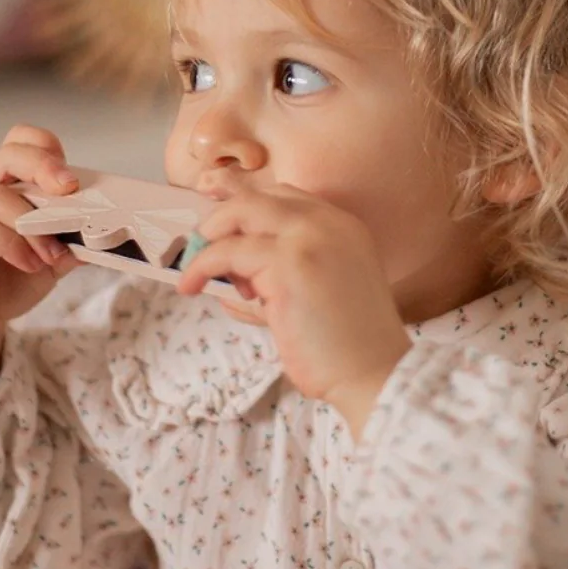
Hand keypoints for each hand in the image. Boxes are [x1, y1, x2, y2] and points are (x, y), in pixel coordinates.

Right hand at [0, 125, 82, 362]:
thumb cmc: (3, 284)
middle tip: (70, 191)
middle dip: (45, 168)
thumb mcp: (50, 260)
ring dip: (34, 224)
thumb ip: (72, 241)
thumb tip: (105, 231)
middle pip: (9, 155)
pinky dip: (11, 244)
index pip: (21, 143)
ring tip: (52, 254)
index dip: (49, 154)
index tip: (75, 181)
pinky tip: (29, 263)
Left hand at [175, 184, 411, 438]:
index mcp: (342, 226)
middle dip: (220, 215)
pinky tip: (193, 287)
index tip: (220, 224)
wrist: (374, 372)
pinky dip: (203, 267)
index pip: (285, 197)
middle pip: (258, 197)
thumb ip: (278, 276)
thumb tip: (229, 278)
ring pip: (238, 215)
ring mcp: (308, 239)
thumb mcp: (318, 294)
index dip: (248, 206)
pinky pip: (227, 254)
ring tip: (194, 273)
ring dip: (208, 243)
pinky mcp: (286, 265)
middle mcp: (327, 223)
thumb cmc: (348, 345)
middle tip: (200, 242)